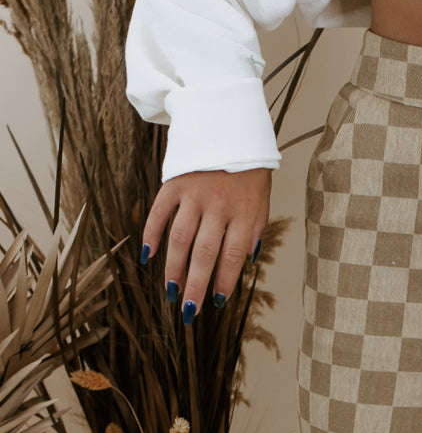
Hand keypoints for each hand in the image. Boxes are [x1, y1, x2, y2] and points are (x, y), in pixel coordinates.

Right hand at [140, 167, 271, 319]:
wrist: (228, 121)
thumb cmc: (249, 168)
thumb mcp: (262, 198)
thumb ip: (255, 228)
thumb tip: (249, 261)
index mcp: (244, 212)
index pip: (233, 256)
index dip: (225, 281)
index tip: (218, 303)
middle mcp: (218, 204)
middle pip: (205, 253)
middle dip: (196, 285)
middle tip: (188, 312)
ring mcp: (194, 193)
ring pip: (180, 238)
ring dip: (174, 268)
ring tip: (171, 291)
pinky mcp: (174, 181)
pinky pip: (159, 212)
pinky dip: (151, 234)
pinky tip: (148, 257)